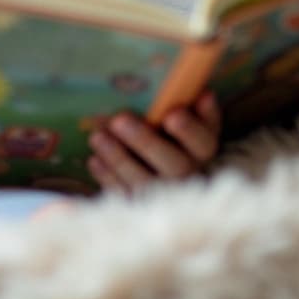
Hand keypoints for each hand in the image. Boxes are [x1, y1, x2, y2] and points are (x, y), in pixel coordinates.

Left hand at [87, 92, 220, 193]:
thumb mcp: (189, 115)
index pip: (203, 142)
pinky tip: (94, 160)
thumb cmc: (173, 127)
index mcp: (202, 149)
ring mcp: (163, 192)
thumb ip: (194, 105)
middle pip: (172, 164)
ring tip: (98, 137)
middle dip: (144, 141)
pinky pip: (124, 194)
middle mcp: (188, 174)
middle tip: (119, 120)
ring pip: (144, 181)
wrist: (162, 159)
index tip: (171, 115)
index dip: (189, 130)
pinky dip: (108, 177)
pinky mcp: (140, 203)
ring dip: (119, 159)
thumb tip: (203, 95)